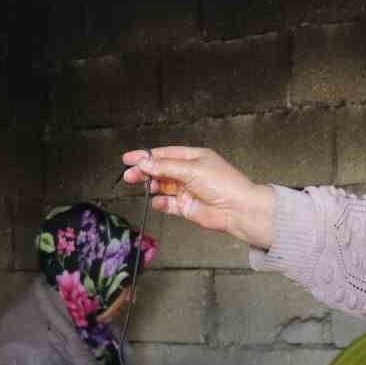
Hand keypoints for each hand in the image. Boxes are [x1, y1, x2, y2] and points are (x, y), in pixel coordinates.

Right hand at [121, 147, 275, 249]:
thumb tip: (145, 162)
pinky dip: (160, 202)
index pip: (164, 154)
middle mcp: (189, 173)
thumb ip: (165, 167)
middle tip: (129, 175)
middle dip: (144, 171)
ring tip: (143, 186)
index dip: (146, 156)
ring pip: (162, 187)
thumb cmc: (223, 184)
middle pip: (160, 170)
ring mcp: (187, 190)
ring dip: (151, 186)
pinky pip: (168, 204)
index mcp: (193, 157)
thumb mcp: (191, 169)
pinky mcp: (186, 207)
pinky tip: (156, 201)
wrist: (237, 209)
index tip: (128, 158)